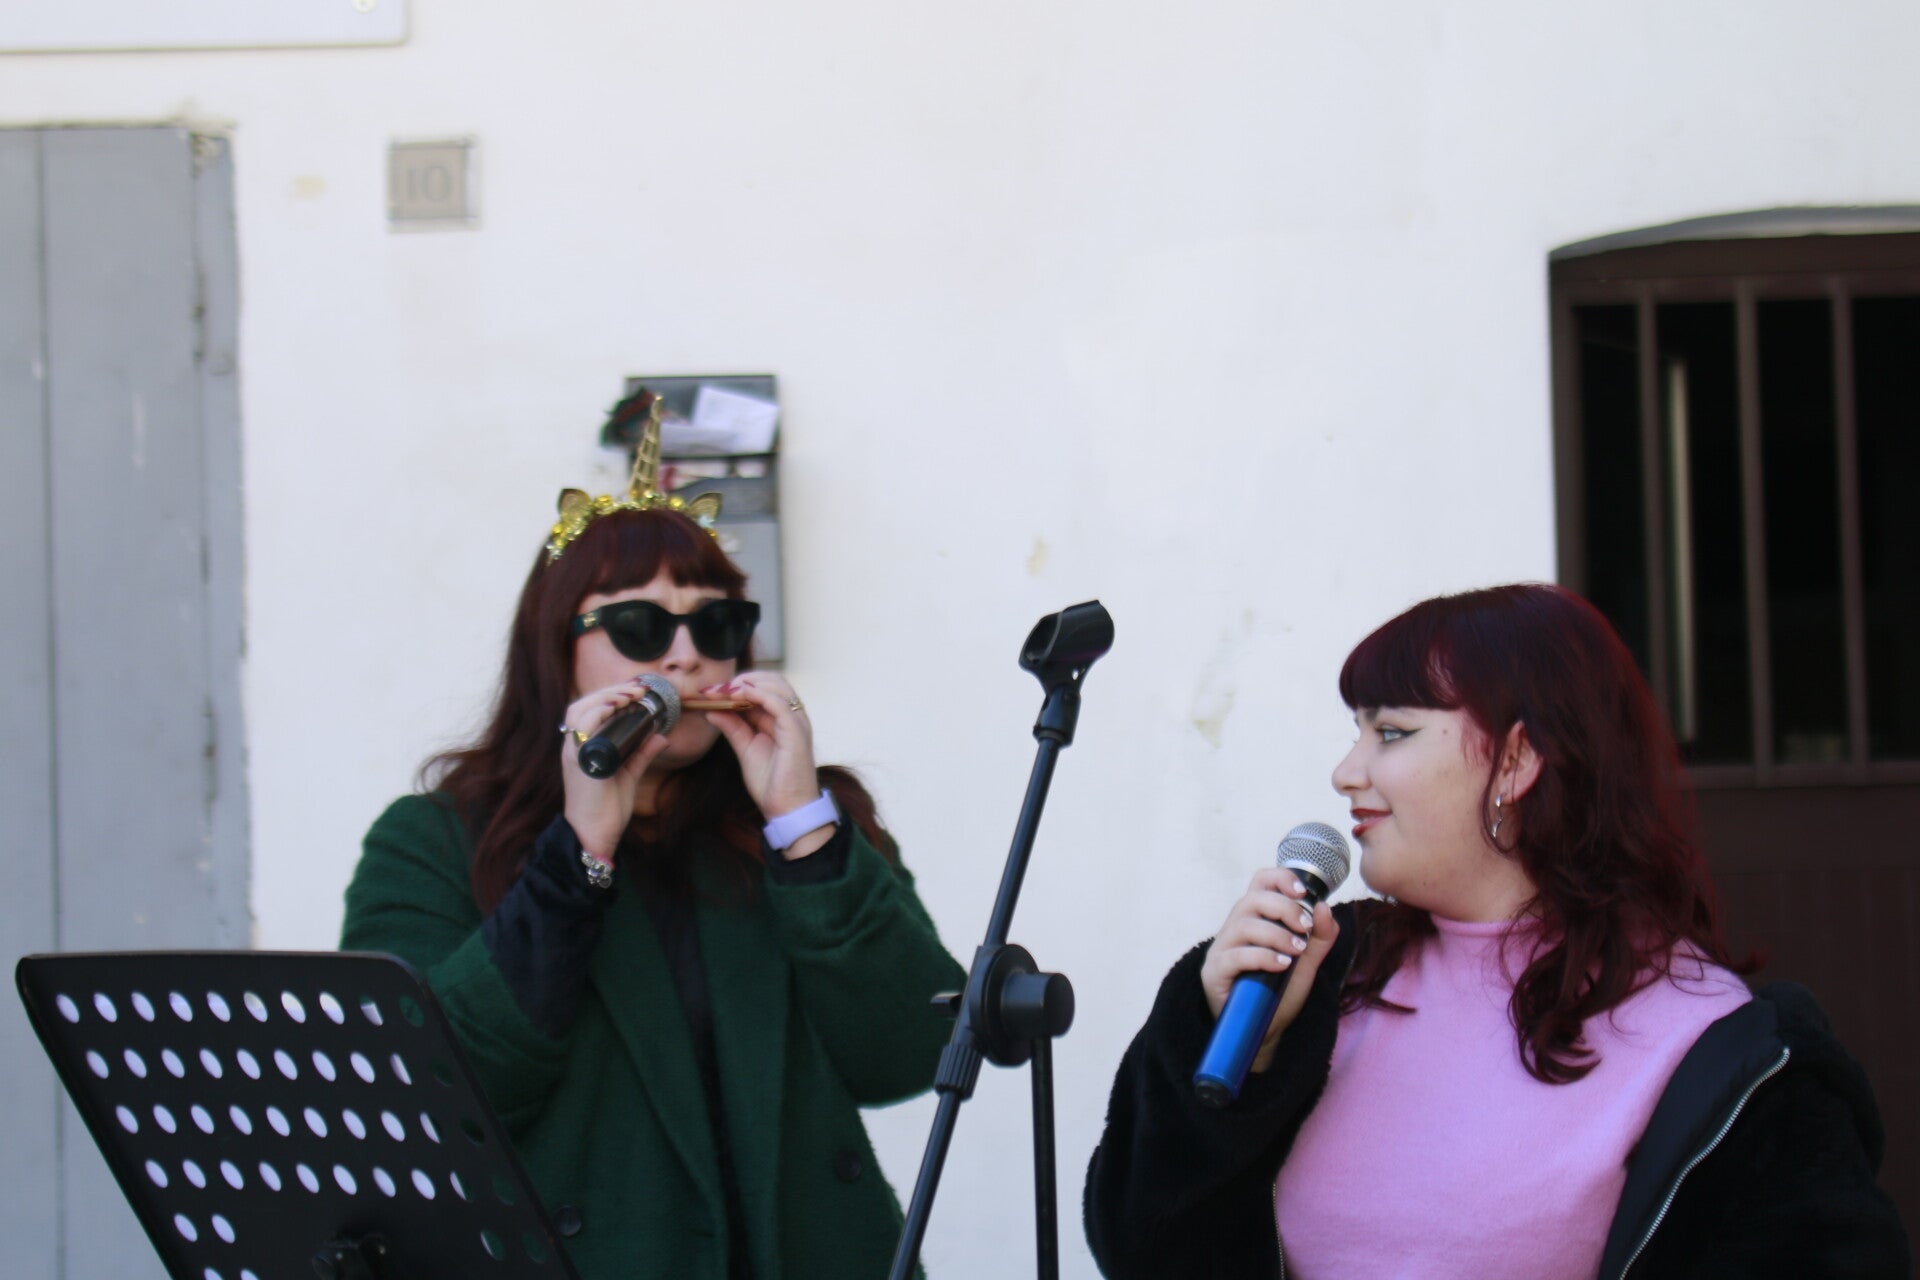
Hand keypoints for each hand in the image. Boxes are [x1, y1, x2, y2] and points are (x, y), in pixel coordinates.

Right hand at [559, 679, 675, 859]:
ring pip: (579, 710)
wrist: (595, 834)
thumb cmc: (607, 807)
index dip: (611, 695)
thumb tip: (661, 735)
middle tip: (638, 687)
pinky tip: (618, 706)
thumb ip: (642, 753)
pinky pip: (582, 728)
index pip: (590, 710)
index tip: (637, 689)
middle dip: (610, 690)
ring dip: (605, 696)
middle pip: (583, 704)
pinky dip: (599, 711)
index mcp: (584, 747)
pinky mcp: (578, 761)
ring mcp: (574, 752)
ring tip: (631, 694)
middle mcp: (574, 746)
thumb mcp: (629, 773)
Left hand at [701, 672, 823, 837]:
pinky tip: (737, 695)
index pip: (762, 688)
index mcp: (781, 719)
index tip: (708, 691)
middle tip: (714, 689)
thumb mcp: (745, 749)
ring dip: (748, 682)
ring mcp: (796, 722)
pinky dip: (758, 694)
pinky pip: (779, 703)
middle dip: (741, 679)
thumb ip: (732, 727)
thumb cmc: (771, 783)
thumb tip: (711, 710)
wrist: (787, 810)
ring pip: (777, 685)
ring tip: (723, 691)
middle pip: (772, 680)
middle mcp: (792, 716)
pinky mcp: (796, 732)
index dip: (735, 685)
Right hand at [1199, 866, 1341, 1071]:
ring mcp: (1222, 949)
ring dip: (1276, 934)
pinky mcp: (1215, 972)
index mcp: (1256, 918)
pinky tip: (1281, 964)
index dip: (1279, 878)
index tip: (1302, 891)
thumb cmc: (1279, 991)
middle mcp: (1235, 928)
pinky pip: (1235, 956)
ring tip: (1296, 950)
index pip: (1260, 883)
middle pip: (1252, 899)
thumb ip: (1320, 937)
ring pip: (1244, 925)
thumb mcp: (1307, 963)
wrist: (1264, 1030)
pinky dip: (1261, 956)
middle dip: (1284, 908)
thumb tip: (1325, 907)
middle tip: (1305, 928)